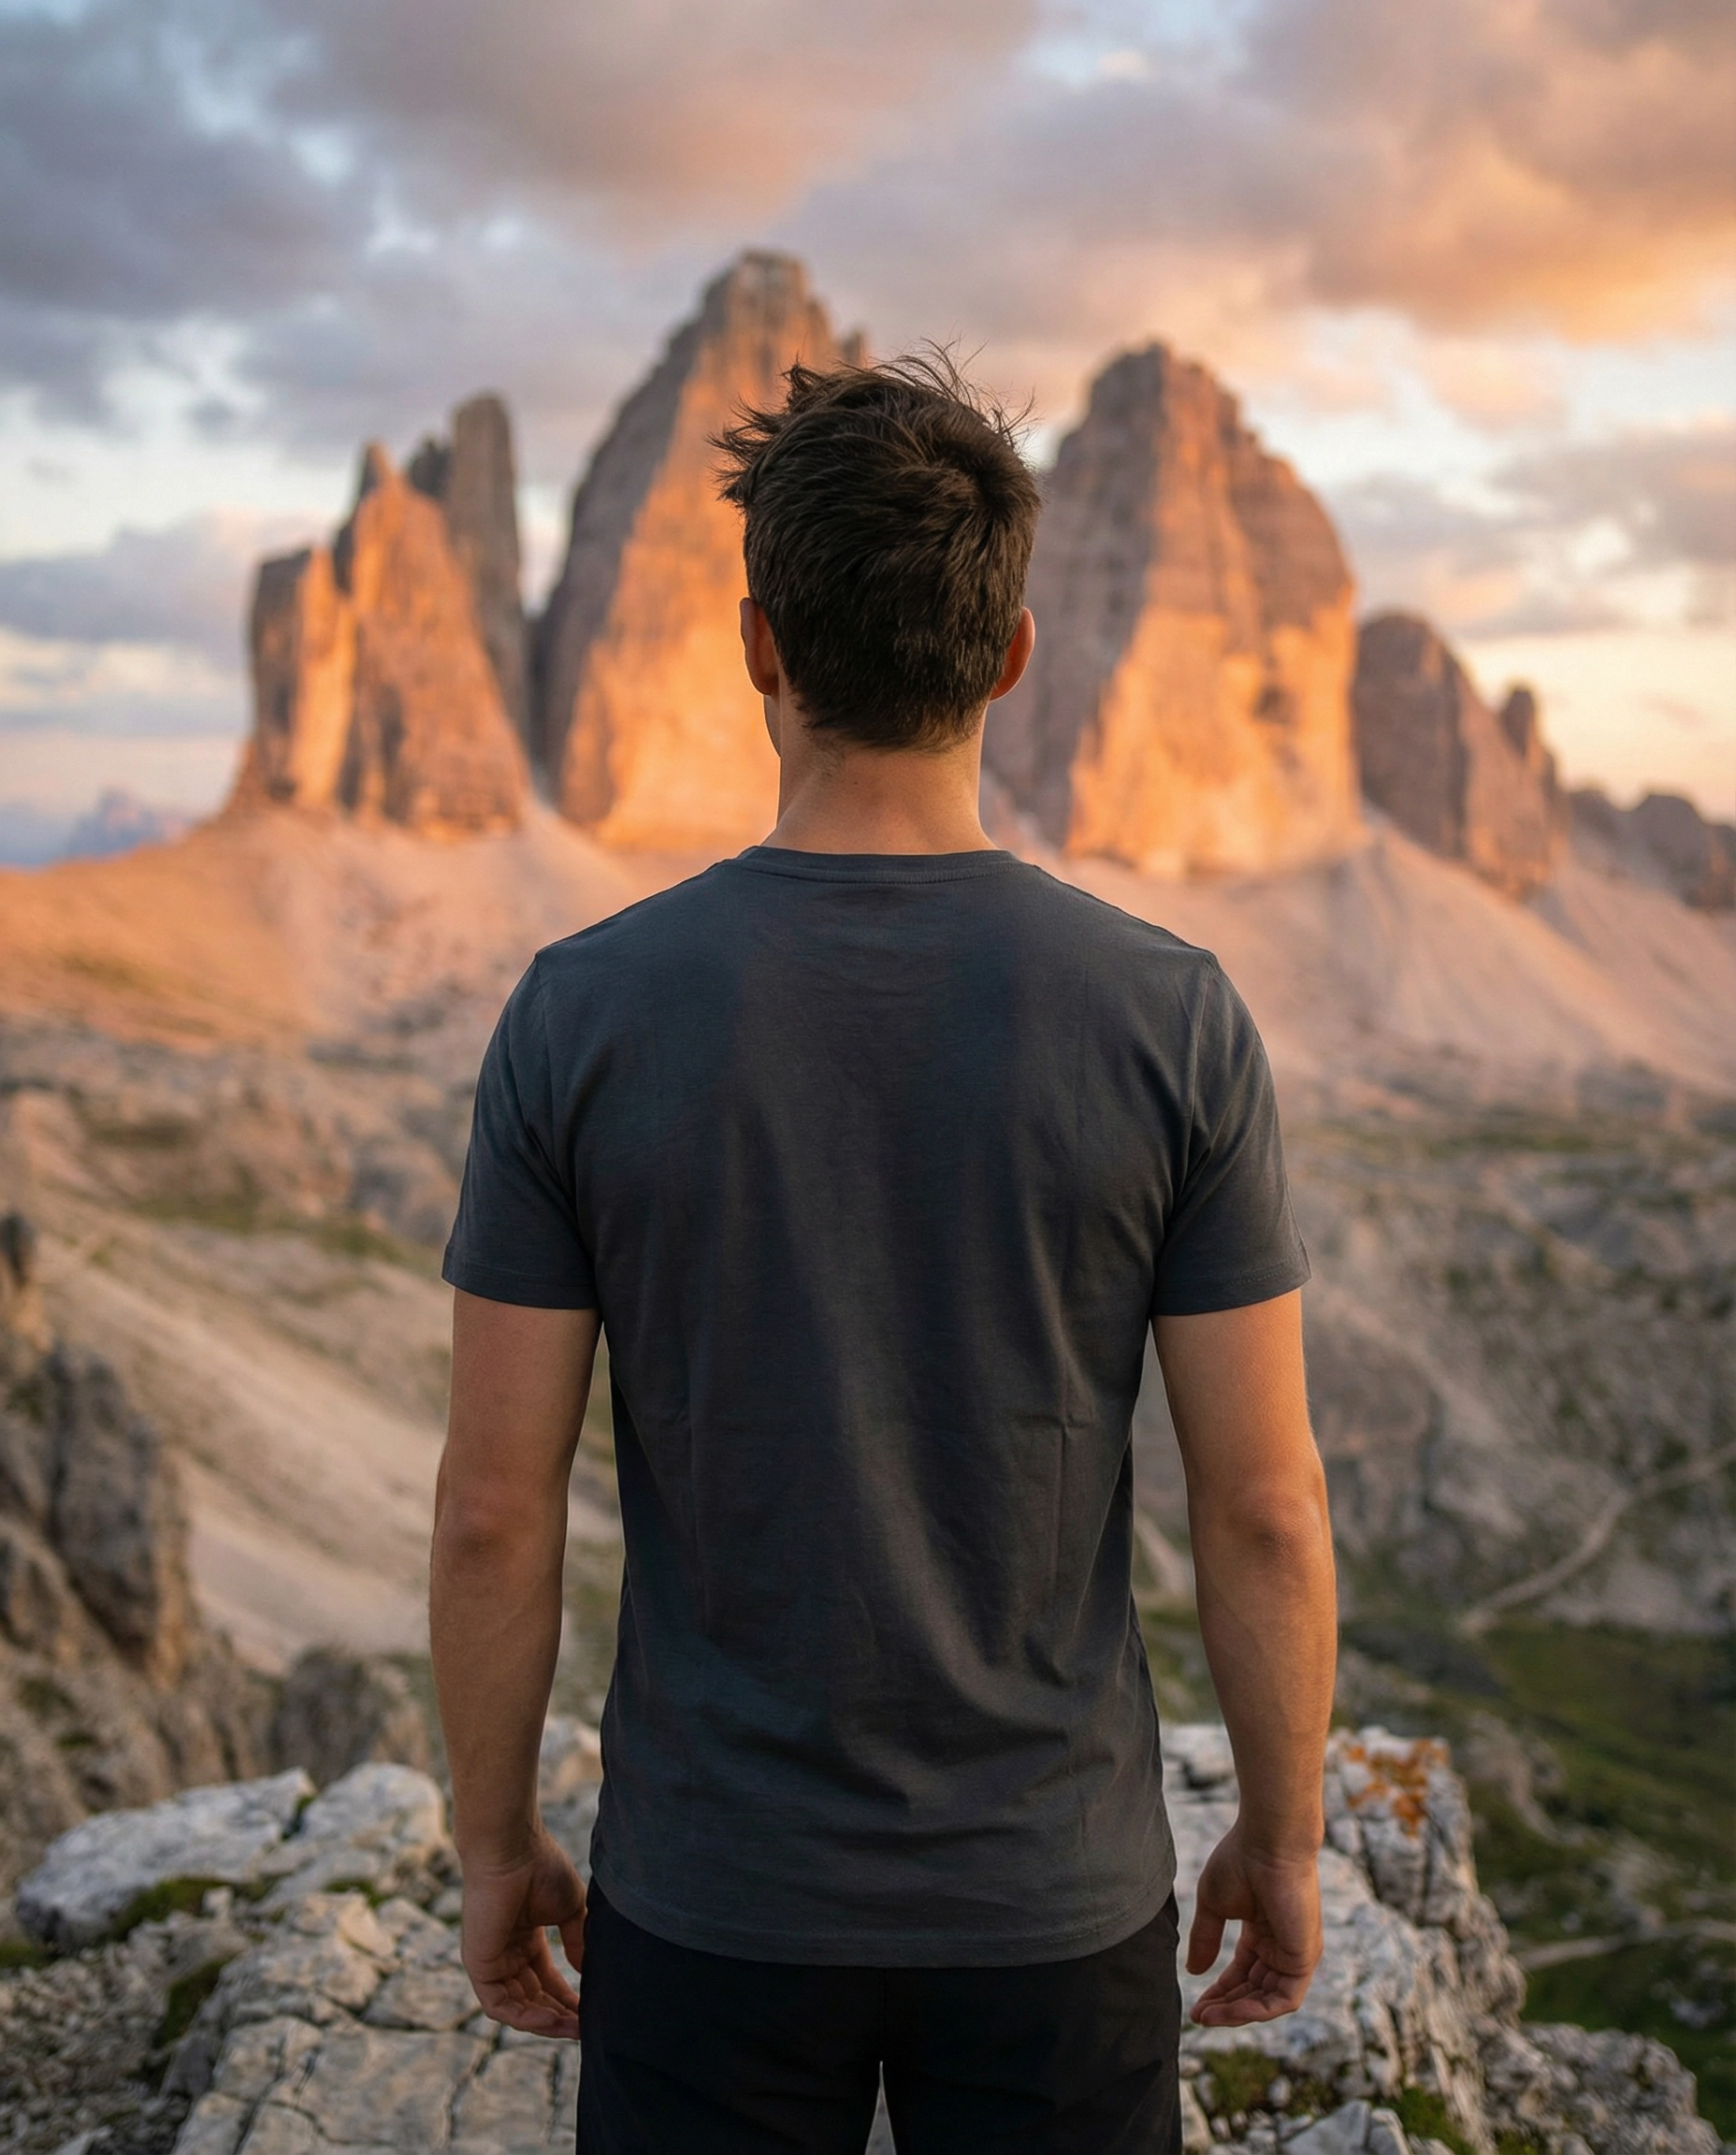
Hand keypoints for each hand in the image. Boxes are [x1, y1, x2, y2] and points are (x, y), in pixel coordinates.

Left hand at [459, 1828, 587, 2038]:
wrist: (513, 1849)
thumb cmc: (541, 1867)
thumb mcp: (569, 1909)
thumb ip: (576, 1941)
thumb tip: (586, 1971)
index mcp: (525, 1938)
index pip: (545, 1980)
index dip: (567, 1998)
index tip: (590, 2012)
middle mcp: (506, 1953)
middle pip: (532, 1998)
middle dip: (559, 2015)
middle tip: (585, 2028)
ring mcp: (490, 1960)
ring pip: (517, 2007)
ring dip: (545, 2022)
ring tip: (573, 2028)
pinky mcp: (478, 1965)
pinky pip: (499, 2005)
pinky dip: (525, 2018)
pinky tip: (551, 2020)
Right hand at [1186, 1820, 1321, 2026]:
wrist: (1268, 1842)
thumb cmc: (1241, 1861)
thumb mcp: (1214, 1906)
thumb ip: (1205, 1939)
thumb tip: (1193, 1972)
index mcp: (1263, 1930)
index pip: (1242, 1971)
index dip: (1219, 1990)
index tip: (1195, 2005)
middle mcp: (1282, 1945)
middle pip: (1254, 1989)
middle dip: (1225, 2006)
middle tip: (1198, 2016)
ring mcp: (1295, 1953)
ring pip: (1267, 2000)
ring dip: (1237, 2012)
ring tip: (1207, 2016)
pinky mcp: (1305, 1958)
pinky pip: (1283, 1999)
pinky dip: (1257, 2010)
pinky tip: (1230, 2010)